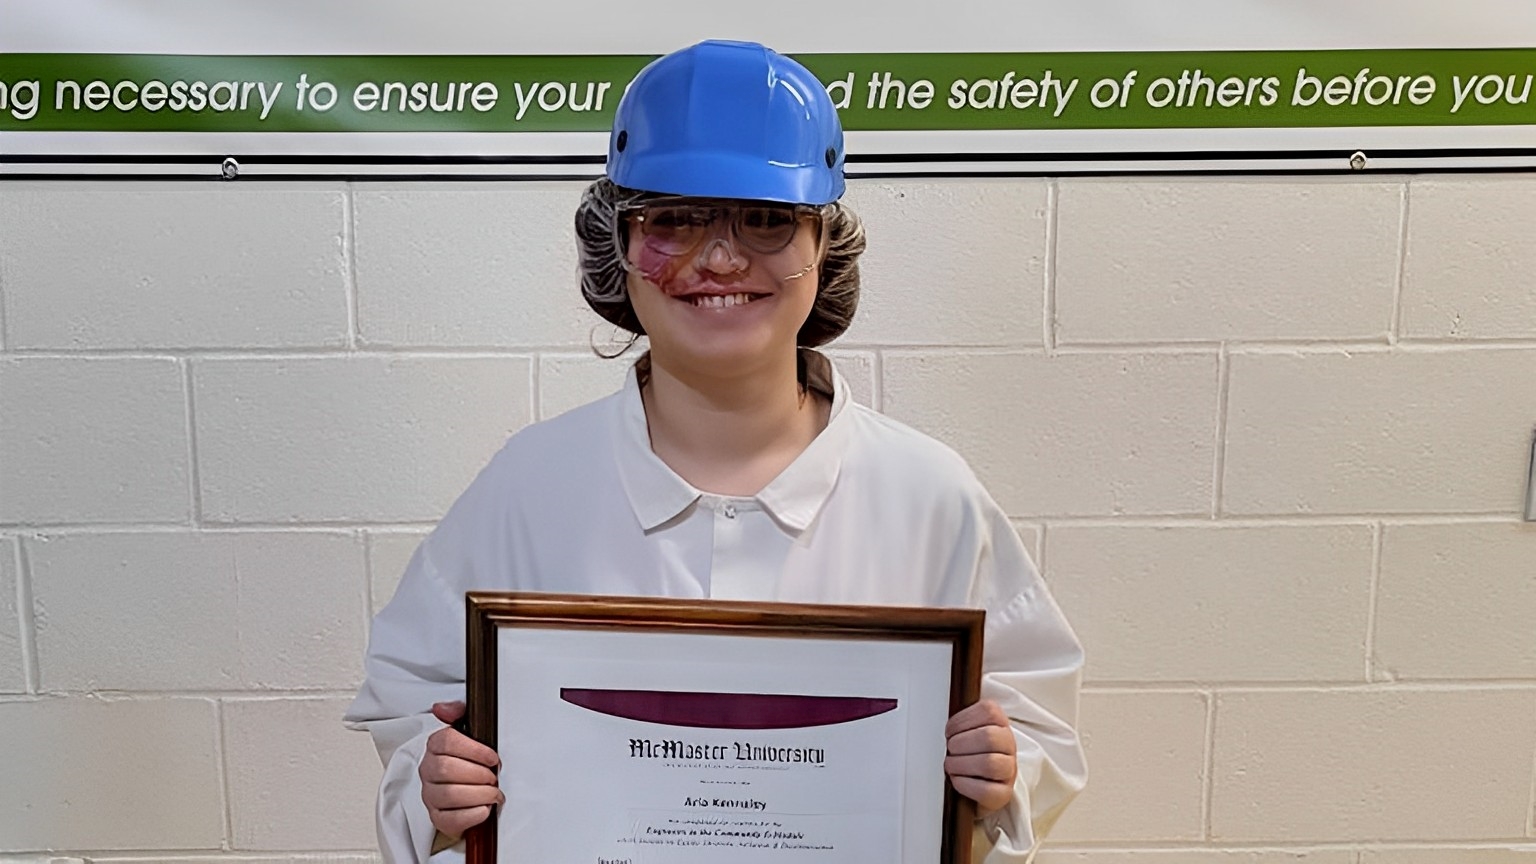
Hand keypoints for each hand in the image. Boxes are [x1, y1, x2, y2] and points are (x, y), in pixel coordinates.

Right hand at [420, 701, 502, 838]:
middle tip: (493, 776)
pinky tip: (484, 808)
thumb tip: (443, 708)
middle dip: (477, 774)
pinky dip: (472, 815)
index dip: (473, 750)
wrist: (472, 787)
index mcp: (435, 747)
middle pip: (446, 770)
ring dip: (478, 794)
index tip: (492, 757)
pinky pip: (450, 820)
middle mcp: (428, 770)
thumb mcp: (470, 729)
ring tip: (493, 792)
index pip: (446, 742)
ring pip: (449, 795)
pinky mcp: (438, 817)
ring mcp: (431, 795)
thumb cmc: (471, 758)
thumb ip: (459, 712)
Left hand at [944, 699, 1017, 814]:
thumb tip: (934, 723)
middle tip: (949, 749)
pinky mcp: (1003, 793)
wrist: (976, 780)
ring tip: (950, 765)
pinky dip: (965, 785)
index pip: (988, 712)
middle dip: (961, 743)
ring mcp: (1009, 769)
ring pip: (990, 764)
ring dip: (962, 764)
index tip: (948, 731)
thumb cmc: (965, 750)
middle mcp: (1008, 745)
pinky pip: (987, 790)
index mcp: (999, 722)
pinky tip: (956, 780)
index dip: (962, 721)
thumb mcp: (963, 729)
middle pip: (990, 738)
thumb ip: (956, 722)